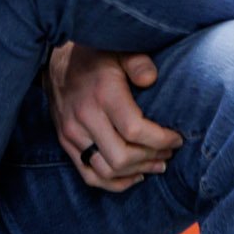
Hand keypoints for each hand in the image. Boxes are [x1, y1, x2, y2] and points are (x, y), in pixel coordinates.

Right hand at [47, 41, 181, 191]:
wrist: (56, 61)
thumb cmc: (96, 56)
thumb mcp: (120, 51)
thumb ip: (139, 63)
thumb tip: (151, 79)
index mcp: (103, 94)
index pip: (134, 131)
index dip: (161, 140)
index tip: (177, 138)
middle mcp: (85, 117)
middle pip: (122, 157)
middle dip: (151, 158)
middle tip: (169, 153)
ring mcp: (72, 133)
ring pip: (107, 171)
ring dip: (136, 173)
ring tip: (157, 164)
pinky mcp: (65, 142)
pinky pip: (89, 175)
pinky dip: (114, 183)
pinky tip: (134, 176)